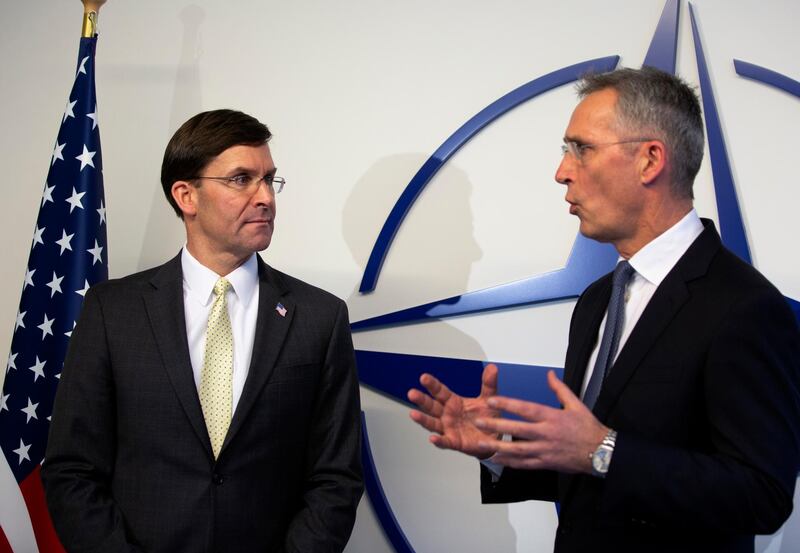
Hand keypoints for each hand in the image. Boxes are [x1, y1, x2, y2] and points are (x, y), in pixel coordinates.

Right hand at [408, 364, 499, 458]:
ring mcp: (448, 428)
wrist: (494, 437)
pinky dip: (438, 440)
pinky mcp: (454, 442)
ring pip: (433, 423)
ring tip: (414, 414)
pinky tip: (433, 438)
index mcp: (453, 402)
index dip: (432, 384)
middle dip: (421, 400)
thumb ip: (488, 384)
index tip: (424, 377)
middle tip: (412, 393)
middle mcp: (447, 414)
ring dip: (423, 419)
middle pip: (432, 406)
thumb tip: (492, 368)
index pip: (440, 391)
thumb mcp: (488, 399)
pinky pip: (445, 441)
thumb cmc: (486, 418)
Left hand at [474, 370, 608, 473]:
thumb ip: (559, 389)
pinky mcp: (546, 463)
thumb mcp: (575, 404)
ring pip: (517, 449)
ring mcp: (545, 450)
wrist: (601, 452)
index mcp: (552, 417)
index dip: (507, 404)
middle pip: (517, 429)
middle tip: (478, 422)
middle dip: (496, 425)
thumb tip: (550, 374)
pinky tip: (497, 459)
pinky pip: (525, 464)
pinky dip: (510, 462)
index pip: (525, 408)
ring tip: (481, 443)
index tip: (491, 400)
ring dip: (498, 447)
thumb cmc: (588, 428)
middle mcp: (546, 433)